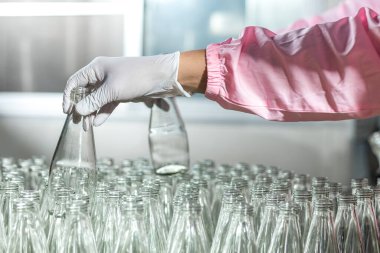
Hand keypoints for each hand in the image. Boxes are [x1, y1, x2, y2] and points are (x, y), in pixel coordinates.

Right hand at [63, 52, 189, 125]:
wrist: (163, 77)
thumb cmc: (137, 77)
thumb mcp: (113, 90)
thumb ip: (95, 101)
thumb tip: (78, 111)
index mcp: (96, 68)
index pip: (75, 82)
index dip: (68, 97)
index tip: (67, 112)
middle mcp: (102, 75)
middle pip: (85, 93)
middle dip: (80, 108)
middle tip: (77, 124)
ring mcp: (112, 85)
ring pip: (96, 100)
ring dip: (91, 113)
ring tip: (87, 128)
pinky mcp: (121, 93)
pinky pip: (107, 104)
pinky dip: (103, 112)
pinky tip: (98, 122)